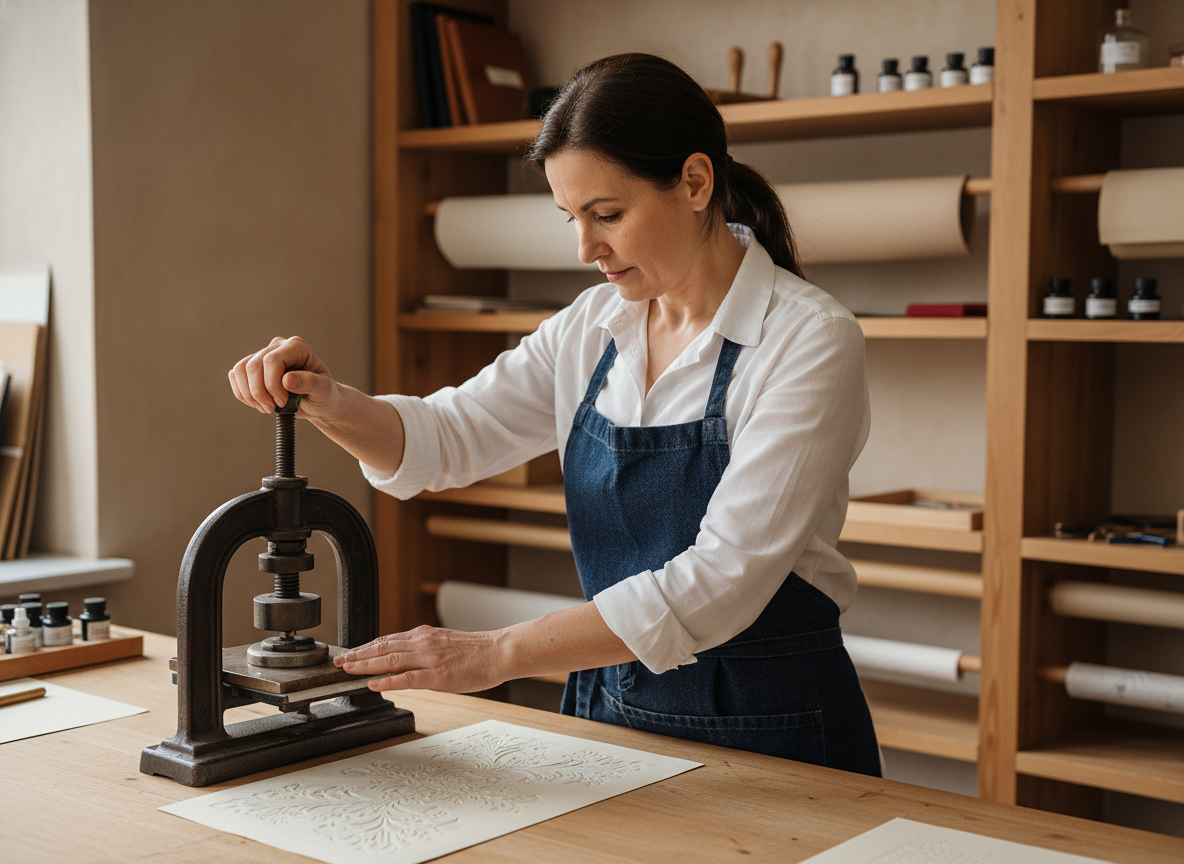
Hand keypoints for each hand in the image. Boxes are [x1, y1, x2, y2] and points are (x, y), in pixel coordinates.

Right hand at [228, 336, 338, 418]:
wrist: (318, 402)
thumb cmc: (324, 395)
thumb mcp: (324, 391)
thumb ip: (310, 383)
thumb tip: (287, 379)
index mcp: (296, 346)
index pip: (272, 360)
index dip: (272, 384)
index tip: (282, 402)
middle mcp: (278, 346)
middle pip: (253, 366)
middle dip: (260, 392)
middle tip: (273, 409)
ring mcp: (263, 355)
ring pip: (240, 370)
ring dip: (250, 395)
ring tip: (267, 408)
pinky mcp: (253, 367)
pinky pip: (236, 377)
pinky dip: (244, 394)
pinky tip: (260, 404)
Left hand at [335, 625, 510, 692]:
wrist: (499, 651)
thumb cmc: (476, 651)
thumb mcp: (445, 643)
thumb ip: (424, 649)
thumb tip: (405, 659)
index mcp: (424, 635)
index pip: (387, 640)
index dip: (365, 647)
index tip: (350, 653)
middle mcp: (423, 643)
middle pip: (383, 647)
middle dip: (358, 654)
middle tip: (338, 661)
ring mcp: (429, 658)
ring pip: (390, 659)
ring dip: (365, 664)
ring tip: (348, 668)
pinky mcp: (437, 675)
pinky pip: (407, 678)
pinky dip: (388, 680)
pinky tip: (374, 683)